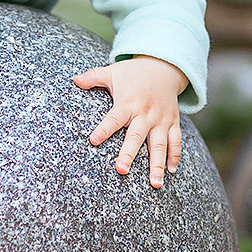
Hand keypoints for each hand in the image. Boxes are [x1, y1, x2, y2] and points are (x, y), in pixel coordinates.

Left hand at [73, 55, 186, 187]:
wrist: (164, 67)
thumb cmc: (133, 73)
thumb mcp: (113, 72)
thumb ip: (94, 77)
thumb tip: (75, 80)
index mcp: (128, 102)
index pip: (115, 117)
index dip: (104, 128)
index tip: (94, 140)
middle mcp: (146, 113)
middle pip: (137, 135)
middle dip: (129, 153)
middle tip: (122, 170)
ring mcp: (161, 119)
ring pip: (160, 144)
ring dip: (158, 164)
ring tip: (155, 184)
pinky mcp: (173, 122)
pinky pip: (176, 141)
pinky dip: (175, 156)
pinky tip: (171, 171)